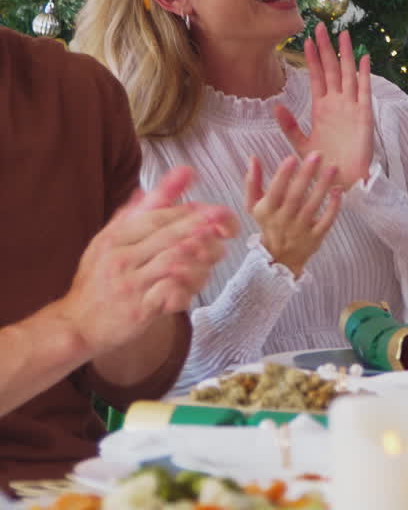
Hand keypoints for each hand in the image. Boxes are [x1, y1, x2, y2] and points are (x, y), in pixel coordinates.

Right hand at [57, 166, 237, 351]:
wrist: (77, 325)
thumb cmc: (98, 281)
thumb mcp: (109, 241)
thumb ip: (136, 213)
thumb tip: (154, 184)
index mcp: (115, 238)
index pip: (157, 216)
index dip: (190, 211)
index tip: (216, 209)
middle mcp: (121, 257)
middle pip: (169, 236)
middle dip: (204, 229)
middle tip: (227, 228)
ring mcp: (130, 284)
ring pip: (175, 262)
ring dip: (202, 259)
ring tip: (216, 257)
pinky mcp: (139, 309)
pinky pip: (172, 293)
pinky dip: (190, 288)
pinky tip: (196, 286)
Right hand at [244, 152, 342, 276]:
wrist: (279, 256)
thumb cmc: (269, 223)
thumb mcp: (254, 205)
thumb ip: (253, 182)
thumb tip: (253, 158)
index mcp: (267, 210)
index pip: (275, 191)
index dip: (283, 175)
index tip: (292, 157)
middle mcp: (284, 220)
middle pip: (296, 196)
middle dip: (306, 174)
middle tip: (317, 154)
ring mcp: (301, 230)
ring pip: (313, 206)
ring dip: (323, 186)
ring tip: (332, 167)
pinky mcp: (316, 237)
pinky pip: (326, 221)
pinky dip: (333, 206)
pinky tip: (338, 190)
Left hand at [274, 23, 373, 189]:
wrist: (343, 181)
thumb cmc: (324, 164)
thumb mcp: (301, 144)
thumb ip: (289, 125)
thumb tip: (276, 106)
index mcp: (322, 108)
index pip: (316, 76)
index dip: (313, 58)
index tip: (307, 39)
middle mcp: (337, 103)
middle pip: (331, 69)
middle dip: (326, 49)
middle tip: (321, 27)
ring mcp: (351, 107)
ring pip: (348, 75)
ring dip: (346, 55)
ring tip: (343, 34)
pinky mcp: (364, 116)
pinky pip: (364, 91)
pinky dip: (365, 74)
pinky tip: (364, 58)